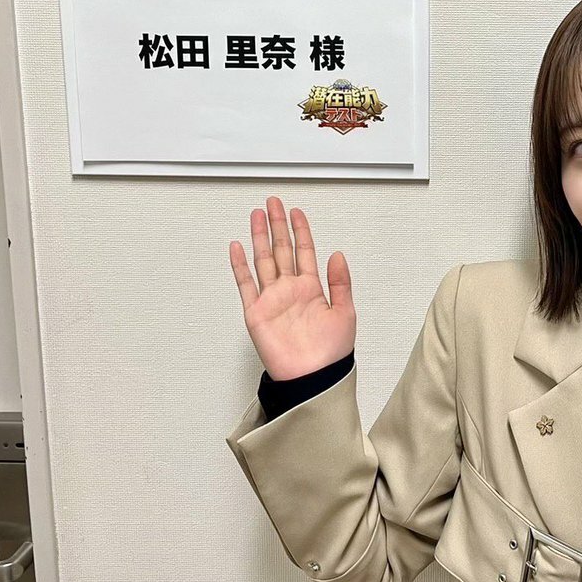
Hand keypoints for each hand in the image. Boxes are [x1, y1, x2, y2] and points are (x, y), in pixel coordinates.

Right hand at [229, 197, 355, 380]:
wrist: (312, 378)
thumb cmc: (330, 353)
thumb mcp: (345, 313)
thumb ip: (340, 282)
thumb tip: (337, 254)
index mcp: (312, 289)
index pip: (304, 252)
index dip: (301, 231)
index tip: (297, 211)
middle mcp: (290, 290)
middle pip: (282, 250)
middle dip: (277, 225)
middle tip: (273, 203)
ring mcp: (272, 299)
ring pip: (263, 260)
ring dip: (260, 238)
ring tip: (256, 216)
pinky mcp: (256, 313)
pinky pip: (246, 284)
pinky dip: (240, 266)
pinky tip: (237, 247)